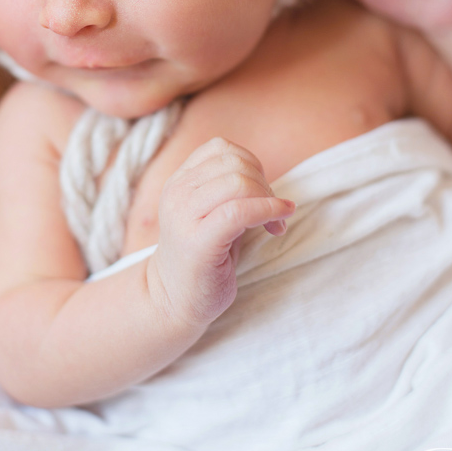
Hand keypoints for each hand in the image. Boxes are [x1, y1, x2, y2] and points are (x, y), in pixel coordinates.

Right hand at [148, 138, 295, 329]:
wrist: (173, 302)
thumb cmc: (202, 258)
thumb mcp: (210, 213)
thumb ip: (229, 189)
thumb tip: (265, 177)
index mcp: (179, 181)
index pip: (221, 148)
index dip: (252, 164)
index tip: (263, 193)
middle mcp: (176, 193)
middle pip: (235, 164)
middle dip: (264, 184)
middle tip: (275, 212)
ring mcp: (183, 217)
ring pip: (238, 183)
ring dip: (269, 199)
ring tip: (275, 224)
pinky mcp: (197, 242)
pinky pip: (240, 211)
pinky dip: (268, 211)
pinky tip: (278, 225)